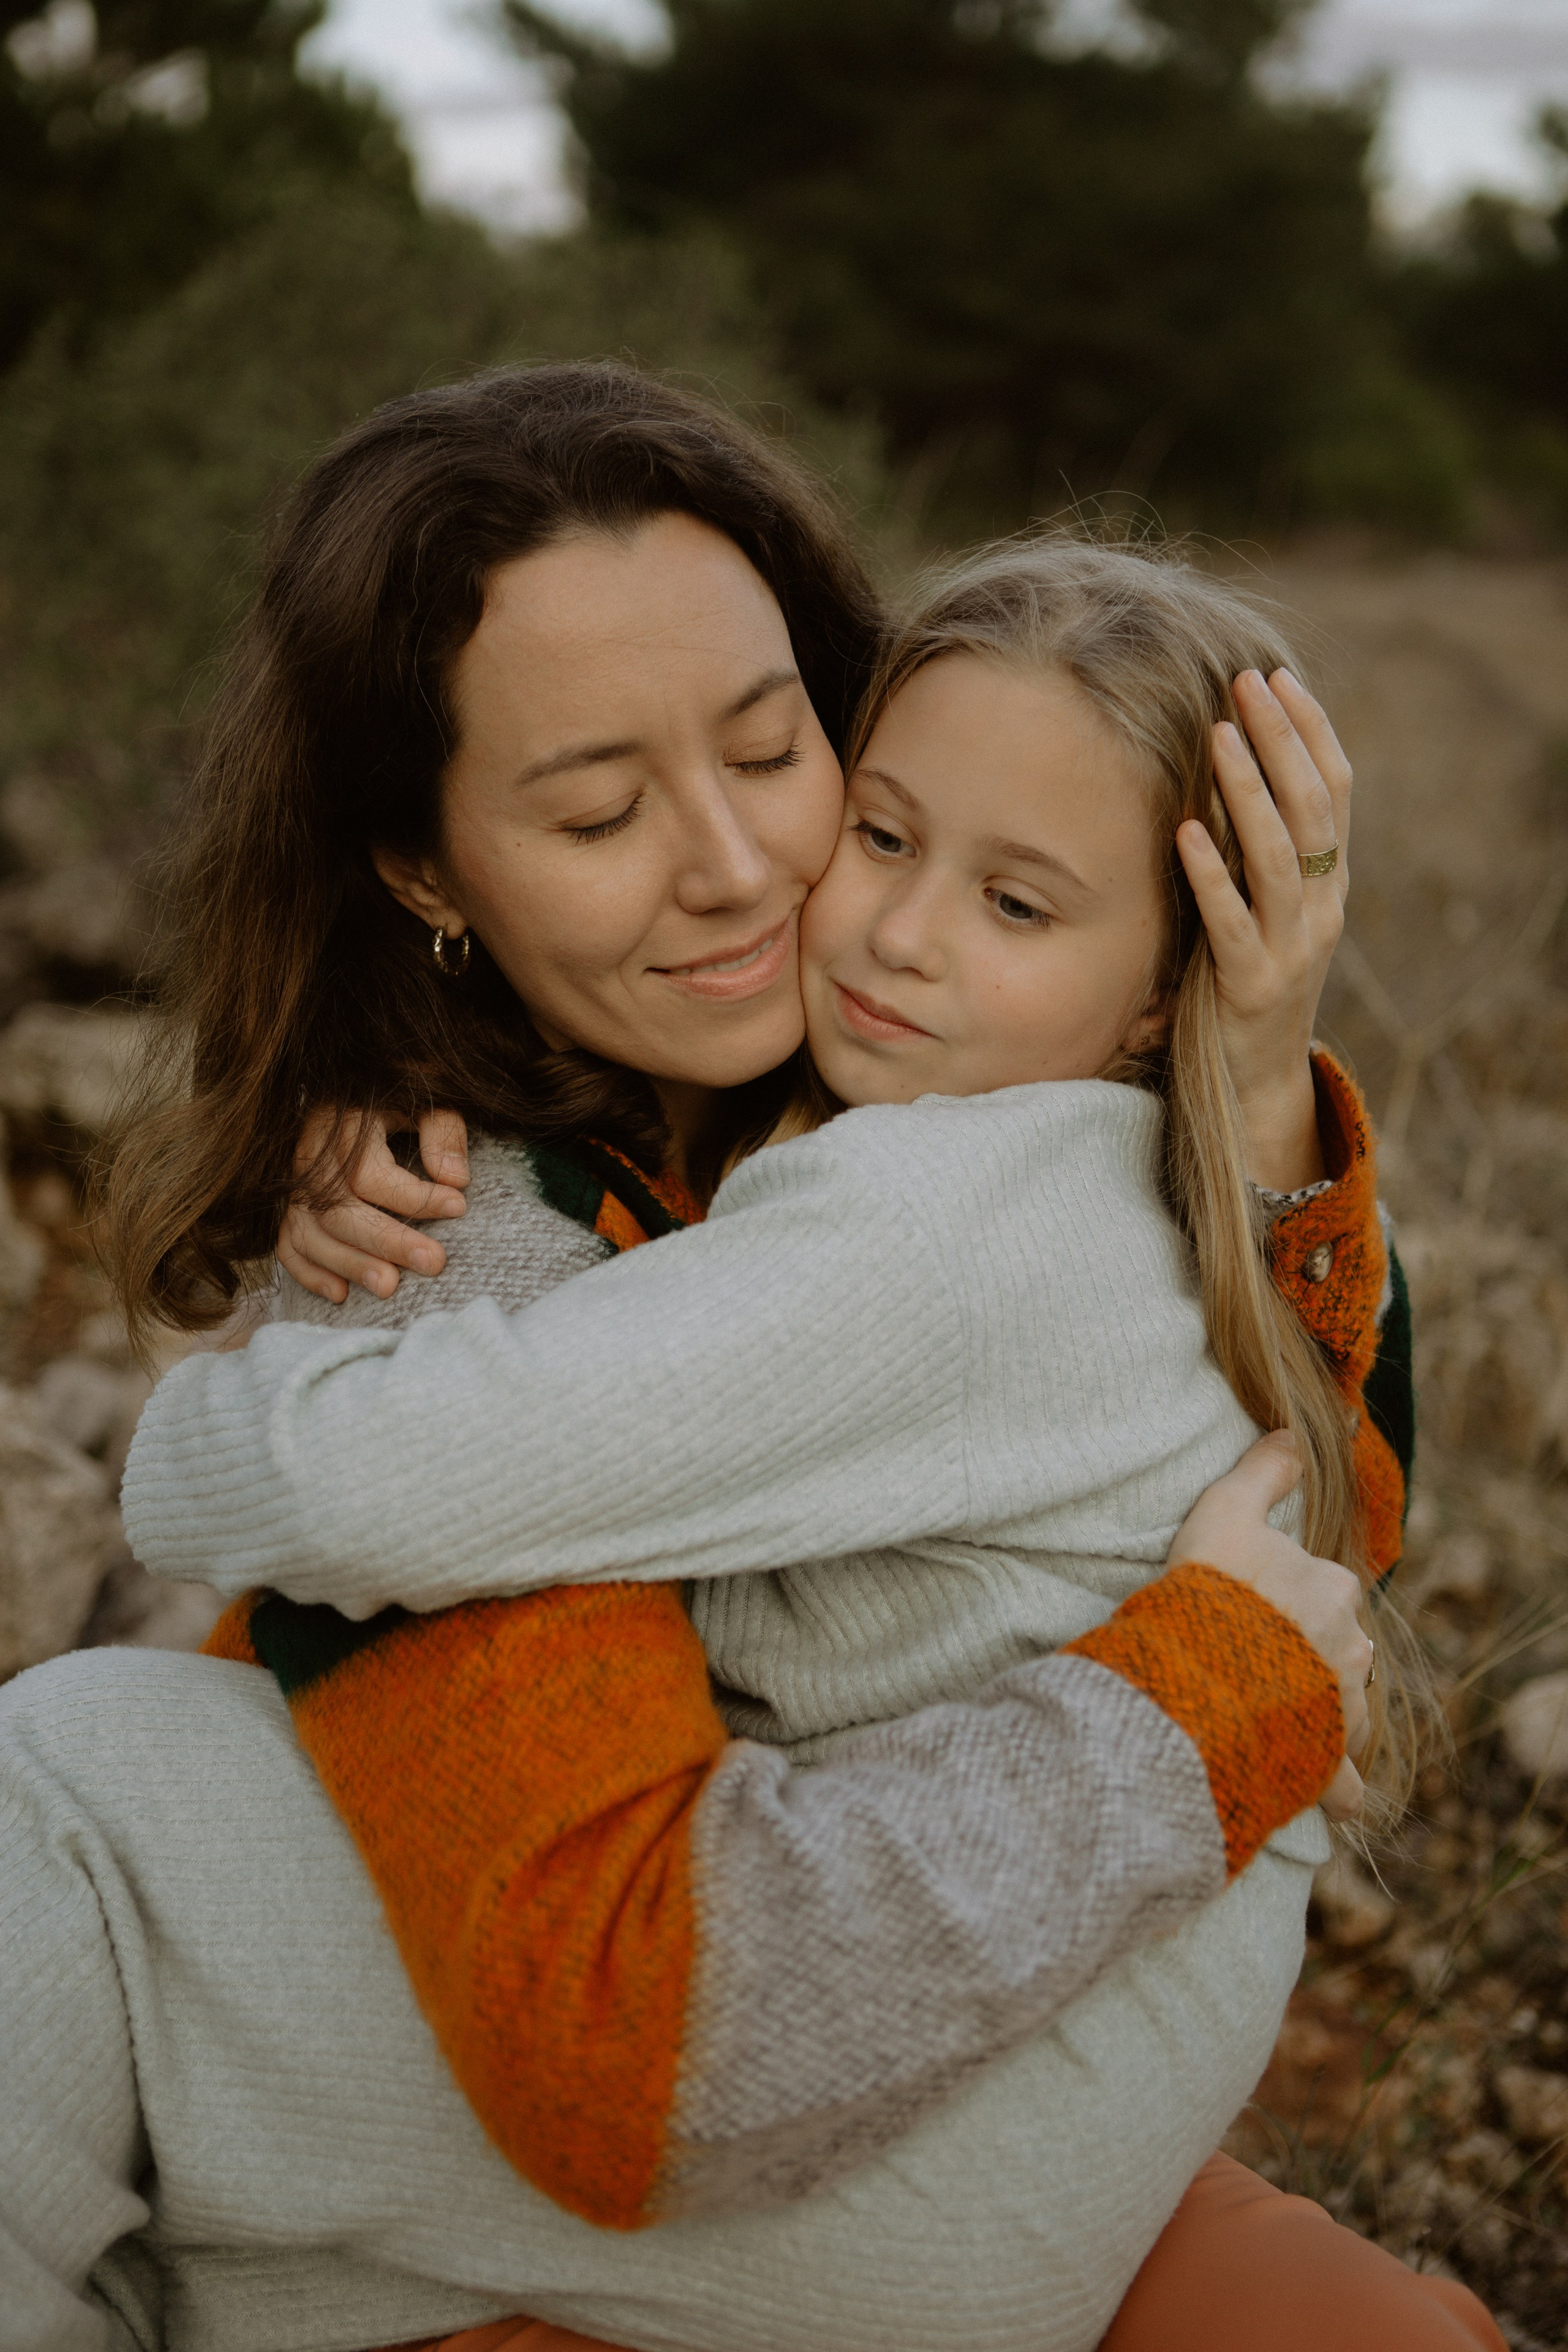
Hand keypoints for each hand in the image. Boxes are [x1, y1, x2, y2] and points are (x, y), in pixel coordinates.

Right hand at [277, 1107, 469, 1304]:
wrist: (356, 1085)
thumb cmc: (402, 1096)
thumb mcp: (428, 1097)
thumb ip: (443, 1131)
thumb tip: (454, 1180)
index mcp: (342, 1121)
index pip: (368, 1172)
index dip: (413, 1196)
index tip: (457, 1207)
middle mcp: (310, 1154)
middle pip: (337, 1209)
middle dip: (386, 1241)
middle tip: (433, 1262)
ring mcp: (294, 1183)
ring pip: (309, 1232)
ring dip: (348, 1264)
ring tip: (390, 1288)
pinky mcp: (290, 1205)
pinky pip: (287, 1244)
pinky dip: (308, 1272)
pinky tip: (341, 1294)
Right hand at [1168, 1431, 1372, 1822]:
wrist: (1199, 1680)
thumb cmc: (1208, 1593)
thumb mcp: (1224, 1511)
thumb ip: (1261, 1470)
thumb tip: (1291, 1431)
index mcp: (1330, 1589)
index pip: (1323, 1588)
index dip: (1286, 1595)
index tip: (1250, 1607)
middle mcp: (1349, 1649)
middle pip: (1338, 1649)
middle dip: (1311, 1658)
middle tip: (1257, 1664)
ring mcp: (1339, 1710)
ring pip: (1346, 1712)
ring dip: (1325, 1718)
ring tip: (1281, 1724)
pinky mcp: (1323, 1764)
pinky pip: (1341, 1784)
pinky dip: (1337, 1789)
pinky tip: (1325, 1794)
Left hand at [1176, 669, 1351, 1191]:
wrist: (1258, 1081)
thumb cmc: (1245, 979)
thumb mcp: (1265, 906)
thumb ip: (1261, 850)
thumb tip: (1231, 770)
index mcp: (1329, 882)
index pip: (1335, 789)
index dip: (1310, 730)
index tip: (1278, 676)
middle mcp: (1322, 907)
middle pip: (1313, 807)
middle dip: (1281, 739)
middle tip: (1247, 682)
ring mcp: (1291, 947)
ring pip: (1280, 854)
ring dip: (1248, 790)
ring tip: (1219, 734)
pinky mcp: (1249, 986)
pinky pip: (1232, 923)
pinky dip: (1210, 874)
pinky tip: (1186, 831)